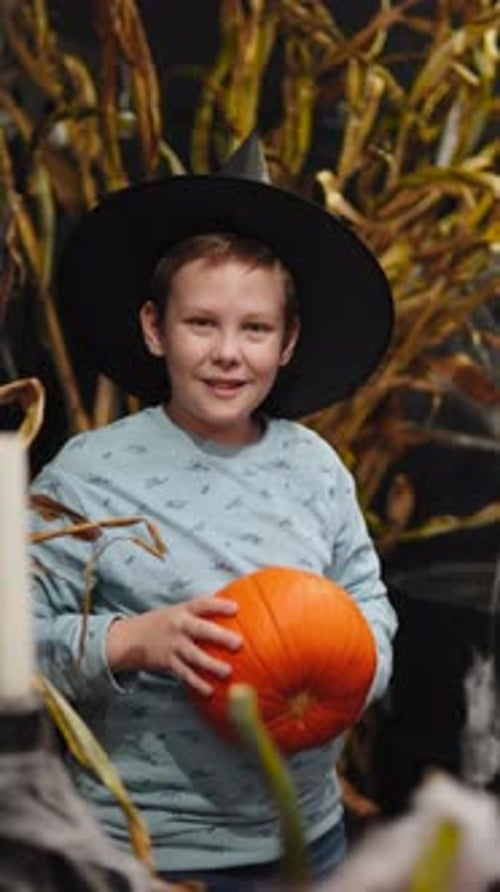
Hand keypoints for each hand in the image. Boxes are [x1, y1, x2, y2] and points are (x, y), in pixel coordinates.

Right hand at [106, 596, 241, 694]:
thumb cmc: (163, 623)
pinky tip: (210, 691)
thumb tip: (234, 613)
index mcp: (183, 610)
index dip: (219, 605)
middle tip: (238, 643)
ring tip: (227, 671)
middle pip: (200, 630)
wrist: (130, 638)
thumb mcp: (178, 612)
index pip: (202, 604)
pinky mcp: (167, 662)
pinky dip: (197, 683)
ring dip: (211, 665)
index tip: (236, 608)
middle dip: (219, 636)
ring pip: (194, 656)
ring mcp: (172, 645)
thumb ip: (200, 613)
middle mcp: (178, 626)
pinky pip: (185, 674)